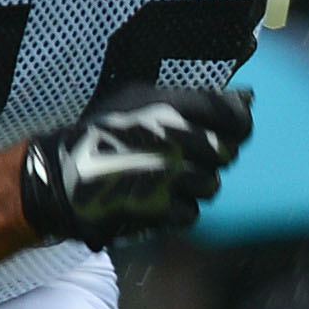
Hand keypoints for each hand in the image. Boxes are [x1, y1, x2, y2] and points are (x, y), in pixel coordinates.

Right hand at [17, 83, 252, 248]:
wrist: (60, 178)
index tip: (228, 130)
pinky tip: (153, 198)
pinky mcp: (161, 208)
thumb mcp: (139, 98)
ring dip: (193, 184)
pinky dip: (175, 209)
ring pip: (211, 184)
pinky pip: (190, 211)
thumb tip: (248, 97)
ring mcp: (169, 175)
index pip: (235, 115)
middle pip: (226, 153)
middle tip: (183, 157)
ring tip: (162, 178)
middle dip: (210, 157)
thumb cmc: (101, 133)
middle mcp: (174, 137)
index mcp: (168, 105)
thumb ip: (193, 98)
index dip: (238, 125)